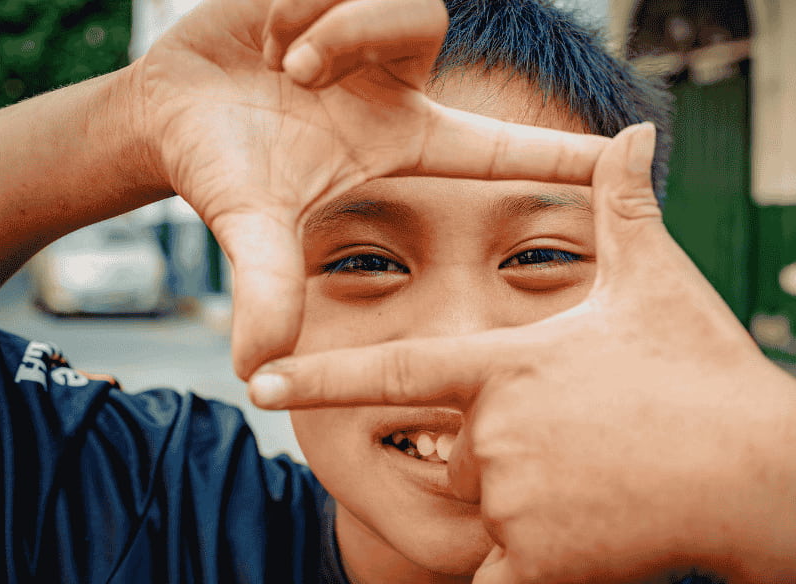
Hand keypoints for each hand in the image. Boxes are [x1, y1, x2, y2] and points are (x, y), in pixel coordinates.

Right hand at [131, 0, 607, 378]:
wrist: (169, 112)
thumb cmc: (221, 169)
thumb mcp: (252, 227)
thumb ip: (267, 288)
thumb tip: (257, 371)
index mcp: (401, 138)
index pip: (498, 146)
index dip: (558, 151)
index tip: (626, 150)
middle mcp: (397, 81)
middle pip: (424, 21)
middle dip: (356, 35)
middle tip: (297, 71)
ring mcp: (369, 34)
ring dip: (327, 23)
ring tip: (280, 56)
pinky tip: (272, 24)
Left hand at [249, 123, 795, 582]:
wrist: (765, 469)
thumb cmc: (706, 370)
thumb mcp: (658, 280)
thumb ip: (624, 208)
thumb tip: (633, 130)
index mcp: (507, 365)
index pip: (395, 371)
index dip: (324, 375)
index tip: (261, 381)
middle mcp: (495, 431)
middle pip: (462, 453)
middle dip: (509, 454)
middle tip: (585, 444)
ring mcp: (514, 498)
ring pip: (491, 506)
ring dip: (533, 501)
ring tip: (601, 482)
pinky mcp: (540, 558)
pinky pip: (502, 573)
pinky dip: (529, 567)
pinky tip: (584, 541)